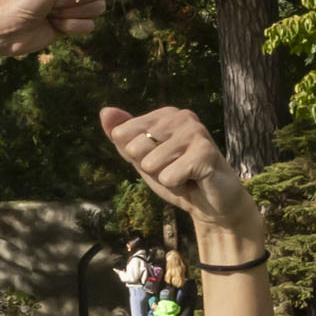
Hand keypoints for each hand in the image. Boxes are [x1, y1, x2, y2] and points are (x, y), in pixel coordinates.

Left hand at [100, 102, 260, 251]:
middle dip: (151, 169)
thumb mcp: (142, 158)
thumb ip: (122, 137)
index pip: (121, 135)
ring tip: (185, 176)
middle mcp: (181, 116)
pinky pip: (169, 177)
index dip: (136, 158)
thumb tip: (105, 111)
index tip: (159, 161)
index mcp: (164, 114)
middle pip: (135, 149)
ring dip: (165, 179)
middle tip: (174, 170)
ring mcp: (195, 132)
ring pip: (150, 164)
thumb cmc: (176, 177)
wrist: (210, 203)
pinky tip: (194, 181)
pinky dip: (178, 187)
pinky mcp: (205, 152)